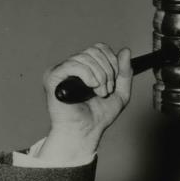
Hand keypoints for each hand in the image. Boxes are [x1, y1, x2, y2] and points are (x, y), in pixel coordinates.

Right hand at [39, 43, 132, 162]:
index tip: (113, 82)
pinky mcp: (53, 76)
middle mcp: (73, 65)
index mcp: (86, 67)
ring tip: (99, 93)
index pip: (100, 48)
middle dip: (108, 71)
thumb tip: (126, 51)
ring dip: (100, 77)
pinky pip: (73, 64)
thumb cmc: (98, 117)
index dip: (112, 62)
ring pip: (86, 57)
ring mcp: (62, 70)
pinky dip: (88, 75)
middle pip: (94, 50)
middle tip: (106, 91)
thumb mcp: (120, 93)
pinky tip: (90, 88)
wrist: (86, 132)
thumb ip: (125, 73)